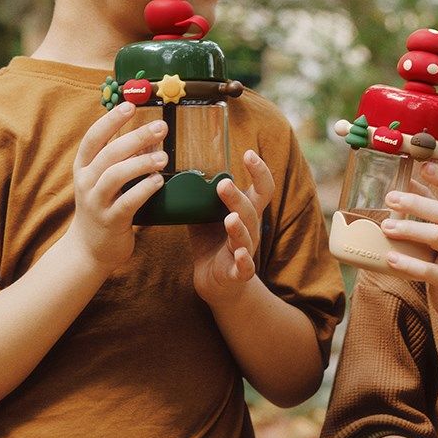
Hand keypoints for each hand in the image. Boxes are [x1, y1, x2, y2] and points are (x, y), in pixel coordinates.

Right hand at [68, 102, 167, 272]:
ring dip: (141, 163)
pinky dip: (143, 189)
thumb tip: (150, 134)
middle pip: (109, 153)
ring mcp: (96, 202)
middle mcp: (86, 181)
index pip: (94, 137)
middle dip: (135, 137)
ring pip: (115, 176)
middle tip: (161, 127)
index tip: (130, 105)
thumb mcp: (104, 179)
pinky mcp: (110, 221)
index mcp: (84, 166)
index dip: (111, 120)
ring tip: (163, 157)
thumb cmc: (103, 206)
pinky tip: (159, 181)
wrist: (88, 249)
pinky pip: (127, 202)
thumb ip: (121, 158)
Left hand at [189, 150, 274, 304]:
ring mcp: (246, 251)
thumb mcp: (205, 217)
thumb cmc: (213, 243)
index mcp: (246, 212)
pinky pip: (245, 267)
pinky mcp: (238, 273)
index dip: (260, 171)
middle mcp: (250, 229)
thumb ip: (198, 198)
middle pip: (251, 210)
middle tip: (223, 184)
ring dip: (239, 227)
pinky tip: (238, 254)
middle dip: (237, 198)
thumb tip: (175, 171)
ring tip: (229, 218)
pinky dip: (243, 260)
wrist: (218, 283)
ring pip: (247, 236)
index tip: (249, 153)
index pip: (262, 188)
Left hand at [381, 162, 437, 329]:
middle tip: (390, 198)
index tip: (424, 165)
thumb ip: (431, 203)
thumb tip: (406, 179)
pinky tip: (390, 258)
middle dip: (415, 204)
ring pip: (437, 237)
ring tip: (385, 227)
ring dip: (408, 230)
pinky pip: (429, 270)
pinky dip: (408, 264)